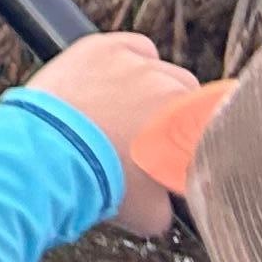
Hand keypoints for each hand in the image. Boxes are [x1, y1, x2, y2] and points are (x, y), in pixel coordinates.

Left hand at [26, 31, 200, 237]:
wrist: (46, 156)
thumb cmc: (97, 184)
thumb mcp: (151, 215)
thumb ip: (171, 203)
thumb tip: (170, 200)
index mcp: (190, 126)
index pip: (215, 125)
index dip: (203, 140)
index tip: (188, 151)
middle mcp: (172, 88)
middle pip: (189, 96)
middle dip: (176, 116)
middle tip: (152, 137)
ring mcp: (137, 63)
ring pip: (163, 70)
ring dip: (154, 87)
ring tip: (128, 111)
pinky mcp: (104, 47)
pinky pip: (135, 47)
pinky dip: (132, 59)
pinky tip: (117, 78)